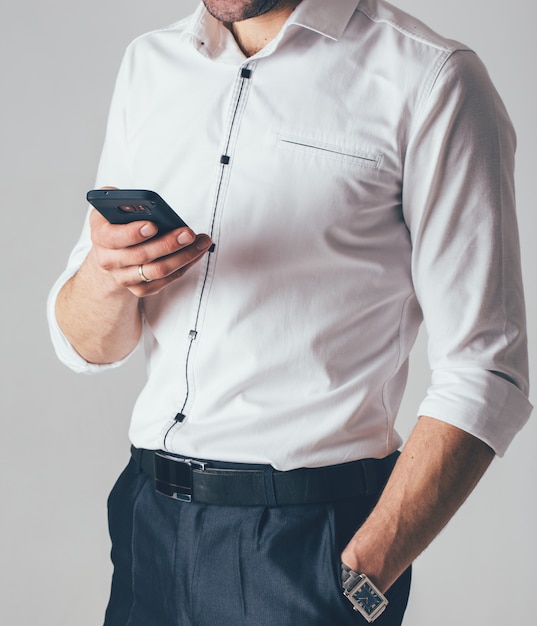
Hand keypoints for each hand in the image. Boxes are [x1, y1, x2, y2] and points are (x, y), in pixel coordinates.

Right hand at [89, 208, 212, 296]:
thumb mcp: (112, 207)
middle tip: (188, 233)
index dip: (133, 233)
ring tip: (201, 242)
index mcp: (100, 235)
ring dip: (183, 256)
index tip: (153, 225)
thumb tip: (140, 201)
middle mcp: (109, 260)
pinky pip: (166, 280)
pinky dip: (184, 266)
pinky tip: (197, 252)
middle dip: (168, 243)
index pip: (114, 237)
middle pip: (141, 255)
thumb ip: (120, 199)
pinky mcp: (140, 289)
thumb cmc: (116, 224)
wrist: (110, 254)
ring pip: (157, 271)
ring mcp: (124, 277)